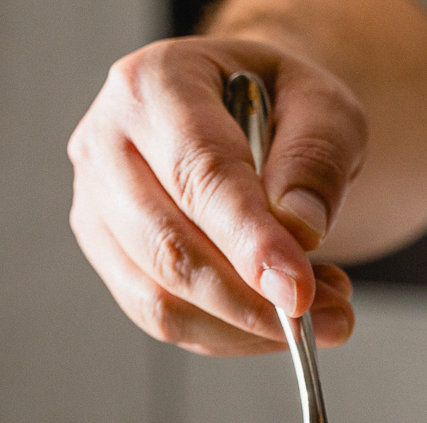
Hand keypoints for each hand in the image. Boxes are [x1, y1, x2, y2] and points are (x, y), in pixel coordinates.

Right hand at [68, 37, 365, 355]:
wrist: (245, 113)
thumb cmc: (279, 105)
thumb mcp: (324, 107)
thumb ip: (317, 160)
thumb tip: (299, 230)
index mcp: (153, 85)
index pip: (198, 176)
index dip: (249, 242)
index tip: (298, 291)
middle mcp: (106, 144)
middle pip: (168, 248)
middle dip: (252, 301)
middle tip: (329, 318)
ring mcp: (98, 207)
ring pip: (161, 300)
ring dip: (245, 326)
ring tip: (319, 313)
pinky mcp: (109, 257)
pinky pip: (163, 319)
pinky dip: (228, 333)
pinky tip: (275, 311)